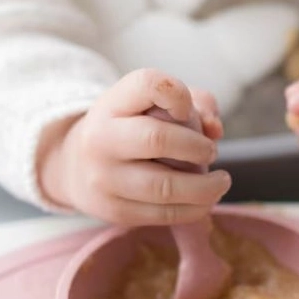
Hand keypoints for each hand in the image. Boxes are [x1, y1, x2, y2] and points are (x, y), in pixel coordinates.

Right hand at [37, 69, 229, 224]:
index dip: (178, 93)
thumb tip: (215, 129)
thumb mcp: (151, 105)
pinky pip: (164, 214)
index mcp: (112, 104)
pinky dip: (195, 209)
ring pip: (165, 187)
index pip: (147, 84)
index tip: (187, 110)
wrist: (77, 168)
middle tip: (211, 151)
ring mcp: (105, 179)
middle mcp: (102, 139)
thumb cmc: (130, 129)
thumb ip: (195, 104)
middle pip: (158, 139)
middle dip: (197, 147)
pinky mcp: (115, 211)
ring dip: (205, 187)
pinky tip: (206, 201)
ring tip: (221, 182)